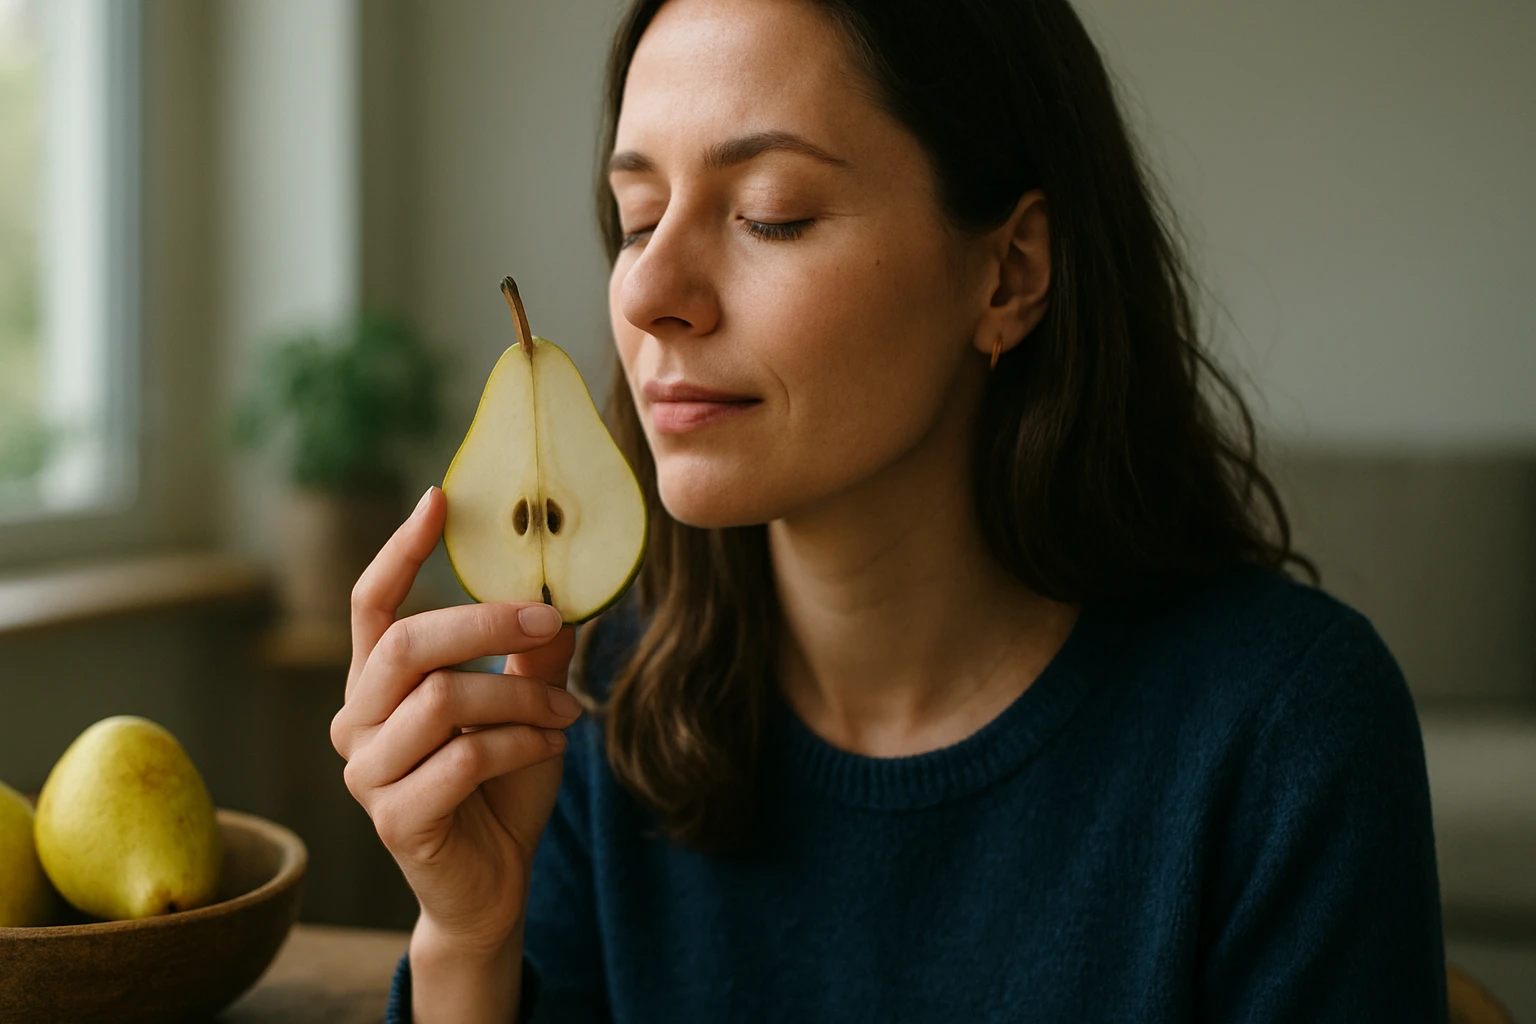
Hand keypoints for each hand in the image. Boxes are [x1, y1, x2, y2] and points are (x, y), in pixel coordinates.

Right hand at [331, 486, 579, 955]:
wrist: (493, 884)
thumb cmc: (500, 786)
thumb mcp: (525, 707)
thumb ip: (532, 655)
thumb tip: (560, 595)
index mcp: (377, 684)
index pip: (371, 604)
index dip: (400, 550)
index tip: (439, 498)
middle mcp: (357, 721)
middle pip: (406, 642)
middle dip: (485, 623)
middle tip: (549, 618)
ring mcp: (368, 773)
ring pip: (444, 701)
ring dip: (520, 697)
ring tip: (567, 711)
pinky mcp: (395, 818)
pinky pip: (463, 759)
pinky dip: (520, 744)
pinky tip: (550, 745)